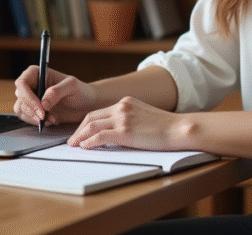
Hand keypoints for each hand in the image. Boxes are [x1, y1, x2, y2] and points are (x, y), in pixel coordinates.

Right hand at [13, 66, 95, 125]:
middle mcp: (32, 85)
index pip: (22, 83)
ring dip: (34, 117)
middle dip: (32, 109)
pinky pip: (27, 118)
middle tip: (45, 117)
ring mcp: (32, 98)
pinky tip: (51, 121)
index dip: (28, 97)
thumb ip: (57, 91)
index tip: (41, 108)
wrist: (87, 105)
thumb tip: (43, 102)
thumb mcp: (72, 86)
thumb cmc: (81, 91)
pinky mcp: (35, 111)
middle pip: (20, 97)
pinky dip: (36, 122)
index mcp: (38, 73)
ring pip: (21, 109)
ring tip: (52, 119)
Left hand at [67, 96, 182, 150]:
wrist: (179, 129)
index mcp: (125, 102)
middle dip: (79, 130)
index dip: (86, 123)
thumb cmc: (166, 127)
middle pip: (91, 117)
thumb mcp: (143, 116)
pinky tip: (85, 147)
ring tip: (74, 145)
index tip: (80, 132)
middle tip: (72, 140)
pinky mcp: (125, 131)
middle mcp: (122, 107)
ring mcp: (123, 118)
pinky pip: (100, 136)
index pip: (98, 112)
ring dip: (80, 136)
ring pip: (92, 125)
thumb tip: (116, 132)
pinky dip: (89, 142)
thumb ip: (129, 119)